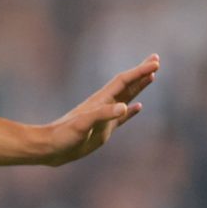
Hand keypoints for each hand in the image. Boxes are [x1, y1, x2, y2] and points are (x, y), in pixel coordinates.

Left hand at [38, 56, 160, 164]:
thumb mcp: (84, 124)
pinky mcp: (103, 129)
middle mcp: (104, 105)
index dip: (140, 71)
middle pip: (127, 84)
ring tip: (152, 76)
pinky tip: (138, 107)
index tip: (156, 63)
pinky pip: (122, 117)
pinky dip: (132, 110)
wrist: (51, 148)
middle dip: (141, 72)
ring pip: (127, 97)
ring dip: (139, 86)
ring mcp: (105, 117)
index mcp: (101, 100)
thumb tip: (125, 106)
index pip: (124, 81)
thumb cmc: (64, 135)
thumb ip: (103, 114)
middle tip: (156, 59)